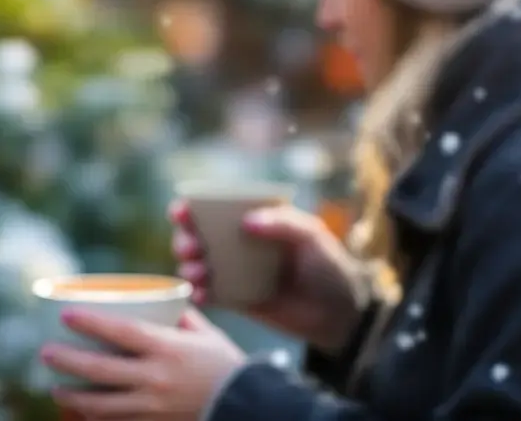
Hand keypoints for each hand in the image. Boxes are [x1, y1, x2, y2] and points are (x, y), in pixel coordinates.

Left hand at [40, 306, 245, 420]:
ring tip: (56, 386)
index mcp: (167, 350)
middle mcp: (156, 379)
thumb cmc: (224, 364)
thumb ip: (176, 315)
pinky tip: (83, 410)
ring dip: (74, 396)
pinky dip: (96, 418)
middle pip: (100, 371)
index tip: (64, 316)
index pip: (121, 333)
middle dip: (67, 361)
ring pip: (102, 405)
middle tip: (45, 352)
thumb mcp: (203, 333)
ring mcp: (153, 408)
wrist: (249, 408)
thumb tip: (153, 295)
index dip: (90, 324)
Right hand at [170, 200, 369, 353]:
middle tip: (191, 246)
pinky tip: (202, 294)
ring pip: (198, 265)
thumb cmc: (329, 265)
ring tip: (197, 272)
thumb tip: (246, 221)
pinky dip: (201, 294)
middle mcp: (237, 245)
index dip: (191, 208)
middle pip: (198, 237)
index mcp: (252, 221)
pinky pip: (211, 296)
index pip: (215, 209)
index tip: (180, 212)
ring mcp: (235, 274)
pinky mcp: (237, 301)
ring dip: (188, 266)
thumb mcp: (312, 235)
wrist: (340, 313)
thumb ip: (282, 222)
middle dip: (185, 239)